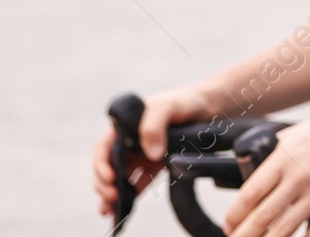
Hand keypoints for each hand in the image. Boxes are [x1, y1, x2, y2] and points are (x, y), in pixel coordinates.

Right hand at [92, 85, 216, 216]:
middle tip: (113, 196)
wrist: (208, 108)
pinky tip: (125, 208)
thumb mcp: (167, 106)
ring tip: (112, 209)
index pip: (104, 147)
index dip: (101, 163)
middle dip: (104, 183)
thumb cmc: (184, 101)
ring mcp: (141, 155)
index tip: (110, 177)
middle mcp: (130, 141)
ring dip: (112, 193)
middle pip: (108, 165)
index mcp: (125, 126)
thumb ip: (154, 126)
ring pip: (120, 177)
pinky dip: (129, 196)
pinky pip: (138, 182)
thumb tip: (151, 154)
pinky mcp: (154, 166)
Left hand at [225, 110, 309, 236]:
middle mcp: (299, 177)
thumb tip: (251, 174)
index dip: (234, 215)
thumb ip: (273, 155)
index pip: (250, 194)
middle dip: (244, 235)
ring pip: (284, 230)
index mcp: (284, 159)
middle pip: (262, 216)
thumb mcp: (294, 135)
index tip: (229, 225)